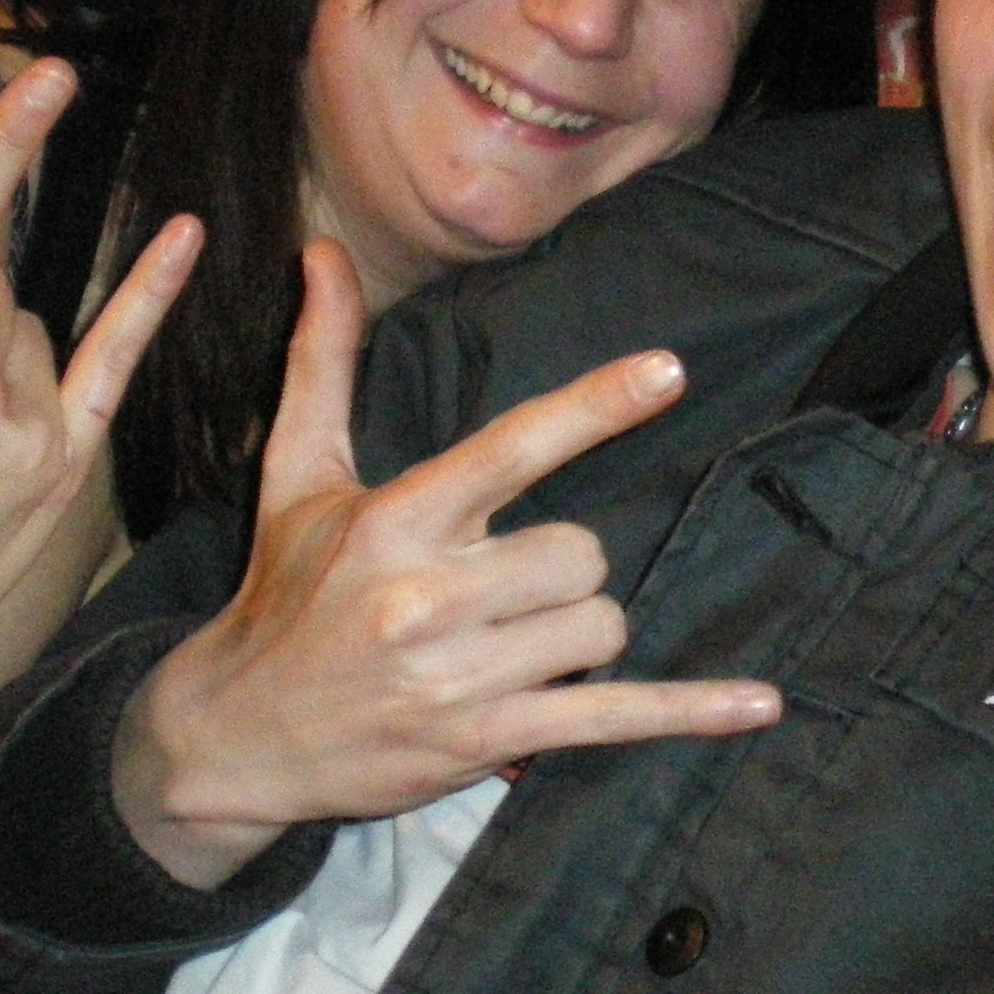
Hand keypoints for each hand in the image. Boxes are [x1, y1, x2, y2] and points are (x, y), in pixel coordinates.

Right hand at [114, 242, 780, 887]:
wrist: (234, 736)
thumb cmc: (282, 594)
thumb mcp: (296, 476)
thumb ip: (323, 361)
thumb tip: (321, 251)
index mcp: (396, 520)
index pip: (514, 447)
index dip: (595, 406)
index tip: (669, 371)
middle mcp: (429, 596)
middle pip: (582, 552)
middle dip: (561, 568)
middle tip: (500, 586)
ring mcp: (460, 676)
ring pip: (599, 627)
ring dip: (575, 633)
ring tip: (506, 646)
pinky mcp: (485, 742)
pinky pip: (612, 718)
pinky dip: (690, 712)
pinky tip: (760, 705)